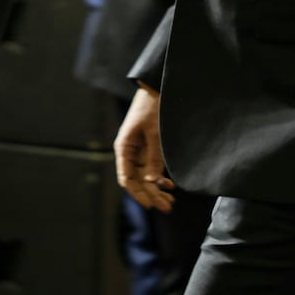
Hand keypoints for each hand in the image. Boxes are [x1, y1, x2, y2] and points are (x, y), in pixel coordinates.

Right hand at [115, 83, 173, 211]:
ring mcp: (140, 149)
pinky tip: (170, 185)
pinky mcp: (149, 146)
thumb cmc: (153, 106)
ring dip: (157, 188)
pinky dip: (160, 176)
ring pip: (146, 176)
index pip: (127, 179)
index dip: (138, 194)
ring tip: (170, 201)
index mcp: (124, 148)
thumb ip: (154, 158)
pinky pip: (152, 167)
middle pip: (138, 180)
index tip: (151, 205)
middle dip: (151, 194)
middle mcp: (129, 151)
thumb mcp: (155, 133)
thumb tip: (153, 182)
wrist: (157, 86)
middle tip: (167, 207)